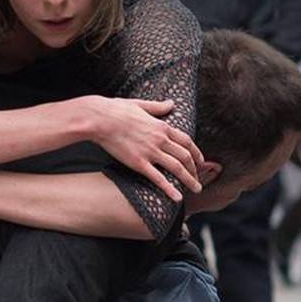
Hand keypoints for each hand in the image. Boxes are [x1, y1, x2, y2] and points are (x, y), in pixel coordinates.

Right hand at [84, 95, 203, 197]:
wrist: (100, 119)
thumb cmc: (116, 110)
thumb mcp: (141, 104)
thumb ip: (158, 107)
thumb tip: (172, 103)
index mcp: (162, 126)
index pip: (186, 141)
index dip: (196, 153)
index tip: (200, 162)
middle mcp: (160, 139)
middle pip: (185, 156)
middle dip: (195, 169)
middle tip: (199, 179)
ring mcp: (150, 152)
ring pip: (177, 168)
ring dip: (190, 180)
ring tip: (196, 189)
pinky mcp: (138, 163)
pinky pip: (158, 178)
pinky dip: (169, 189)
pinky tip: (177, 198)